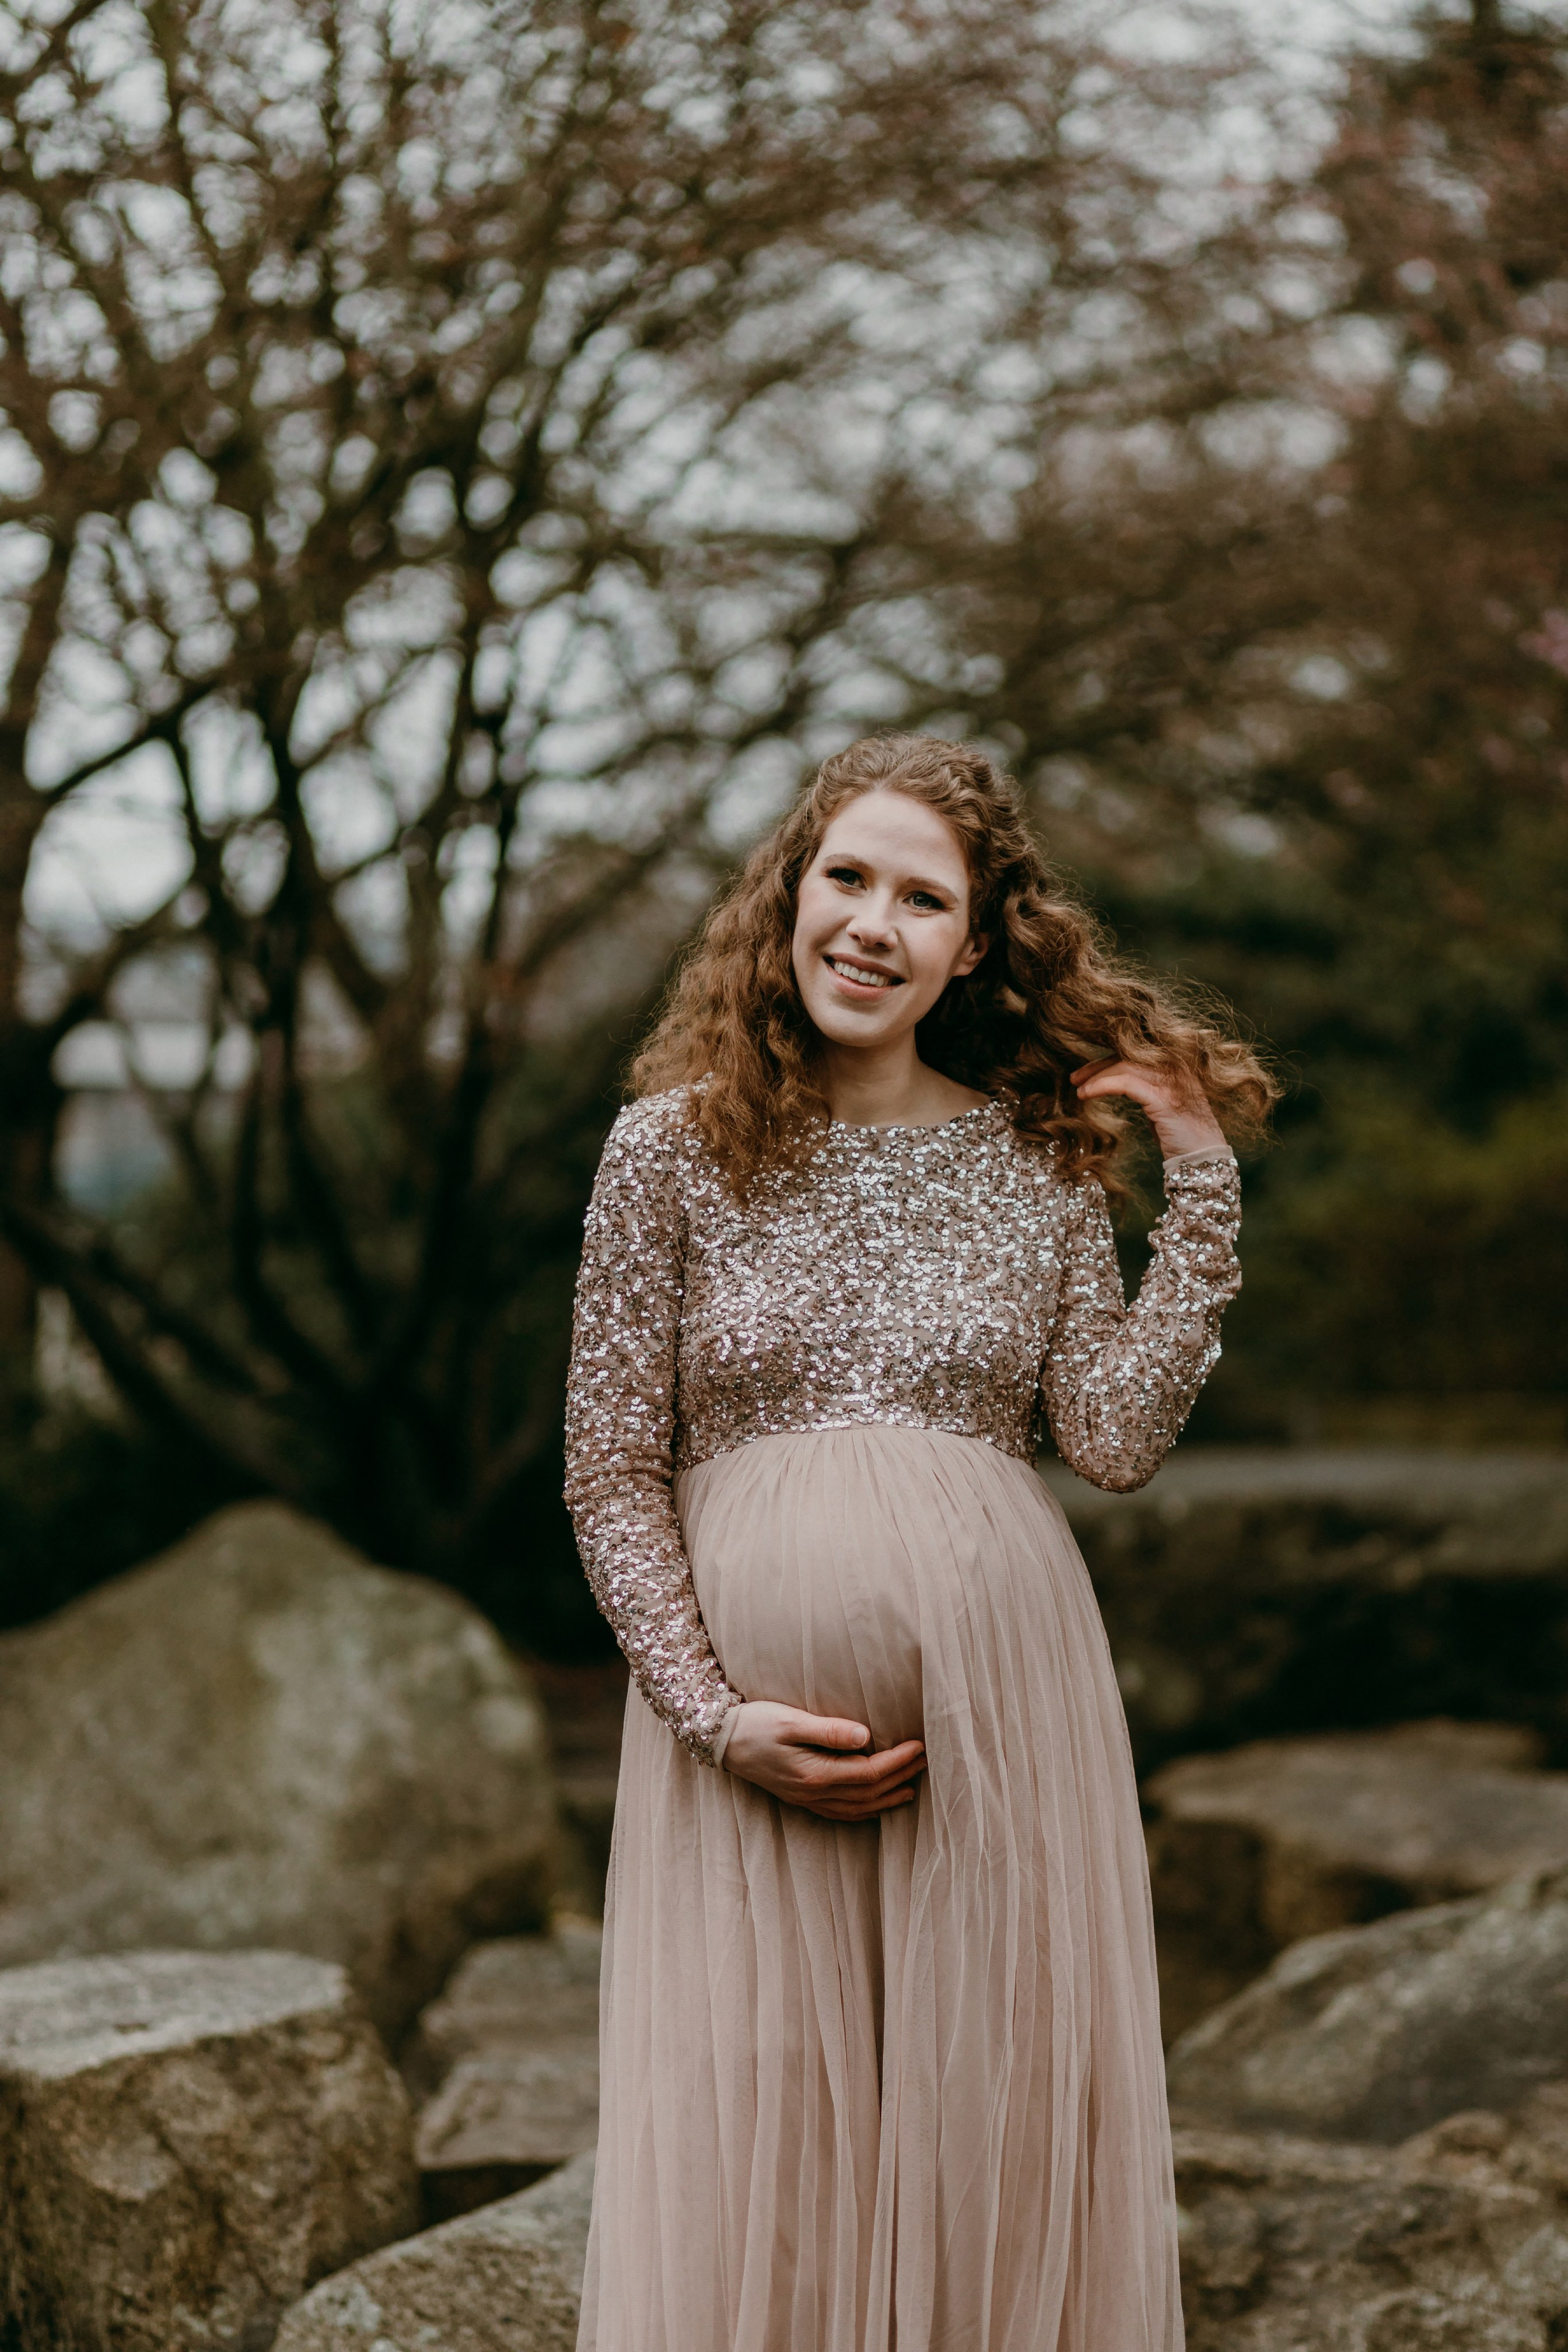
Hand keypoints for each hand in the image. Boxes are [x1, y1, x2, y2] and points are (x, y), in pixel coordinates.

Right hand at [722, 1700, 925, 1820]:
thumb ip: (828, 1730)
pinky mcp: (802, 1798)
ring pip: (858, 1808)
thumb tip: (865, 1736)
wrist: (722, 1740)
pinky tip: (876, 1804)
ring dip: (887, 1797)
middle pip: (868, 1793)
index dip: (897, 1761)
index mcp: (814, 1774)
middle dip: (900, 1778)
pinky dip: (865, 1810)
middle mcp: (814, 1793)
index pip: (868, 1773)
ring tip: (911, 1785)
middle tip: (925, 1761)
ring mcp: (807, 1799)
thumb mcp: (791, 1720)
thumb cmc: (755, 1724)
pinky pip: (842, 1812)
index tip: (919, 1746)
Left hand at [1071, 1058, 1226, 1160]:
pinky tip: (1086, 1094)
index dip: (1110, 1058)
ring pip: (1125, 1066)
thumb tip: (1116, 1080)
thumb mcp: (1162, 1104)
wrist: (1204, 1159)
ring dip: (1096, 1076)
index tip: (1086, 1072)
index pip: (1138, 1051)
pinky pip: (1126, 1083)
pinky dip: (1102, 1086)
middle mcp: (1177, 1067)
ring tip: (1078, 1089)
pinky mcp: (1164, 1099)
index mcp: (1178, 1065)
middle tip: (1075, 1078)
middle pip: (1130, 1054)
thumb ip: (1146, 1087)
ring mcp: (1173, 1081)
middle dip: (1099, 1065)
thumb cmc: (1181, 1135)